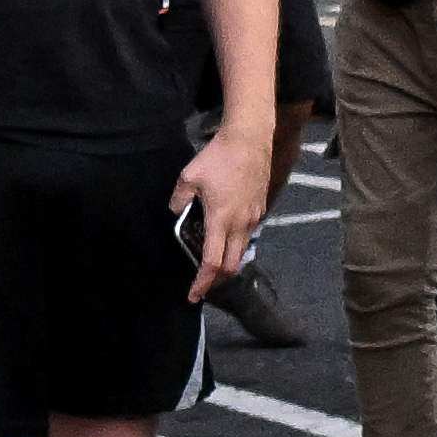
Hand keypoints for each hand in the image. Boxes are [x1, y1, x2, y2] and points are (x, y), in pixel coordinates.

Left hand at [170, 125, 273, 301]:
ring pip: (241, 251)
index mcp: (221, 220)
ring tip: (211, 263)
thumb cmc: (218, 158)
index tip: (193, 295)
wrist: (250, 141)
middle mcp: (240, 225)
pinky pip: (246, 235)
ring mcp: (253, 218)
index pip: (212, 262)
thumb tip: (177, 213)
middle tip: (201, 285)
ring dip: (226, 263)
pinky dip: (234, 246)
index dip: (202, 283)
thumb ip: (179, 200)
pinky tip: (223, 237)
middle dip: (216, 280)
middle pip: (231, 265)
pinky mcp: (260, 210)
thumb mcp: (188, 178)